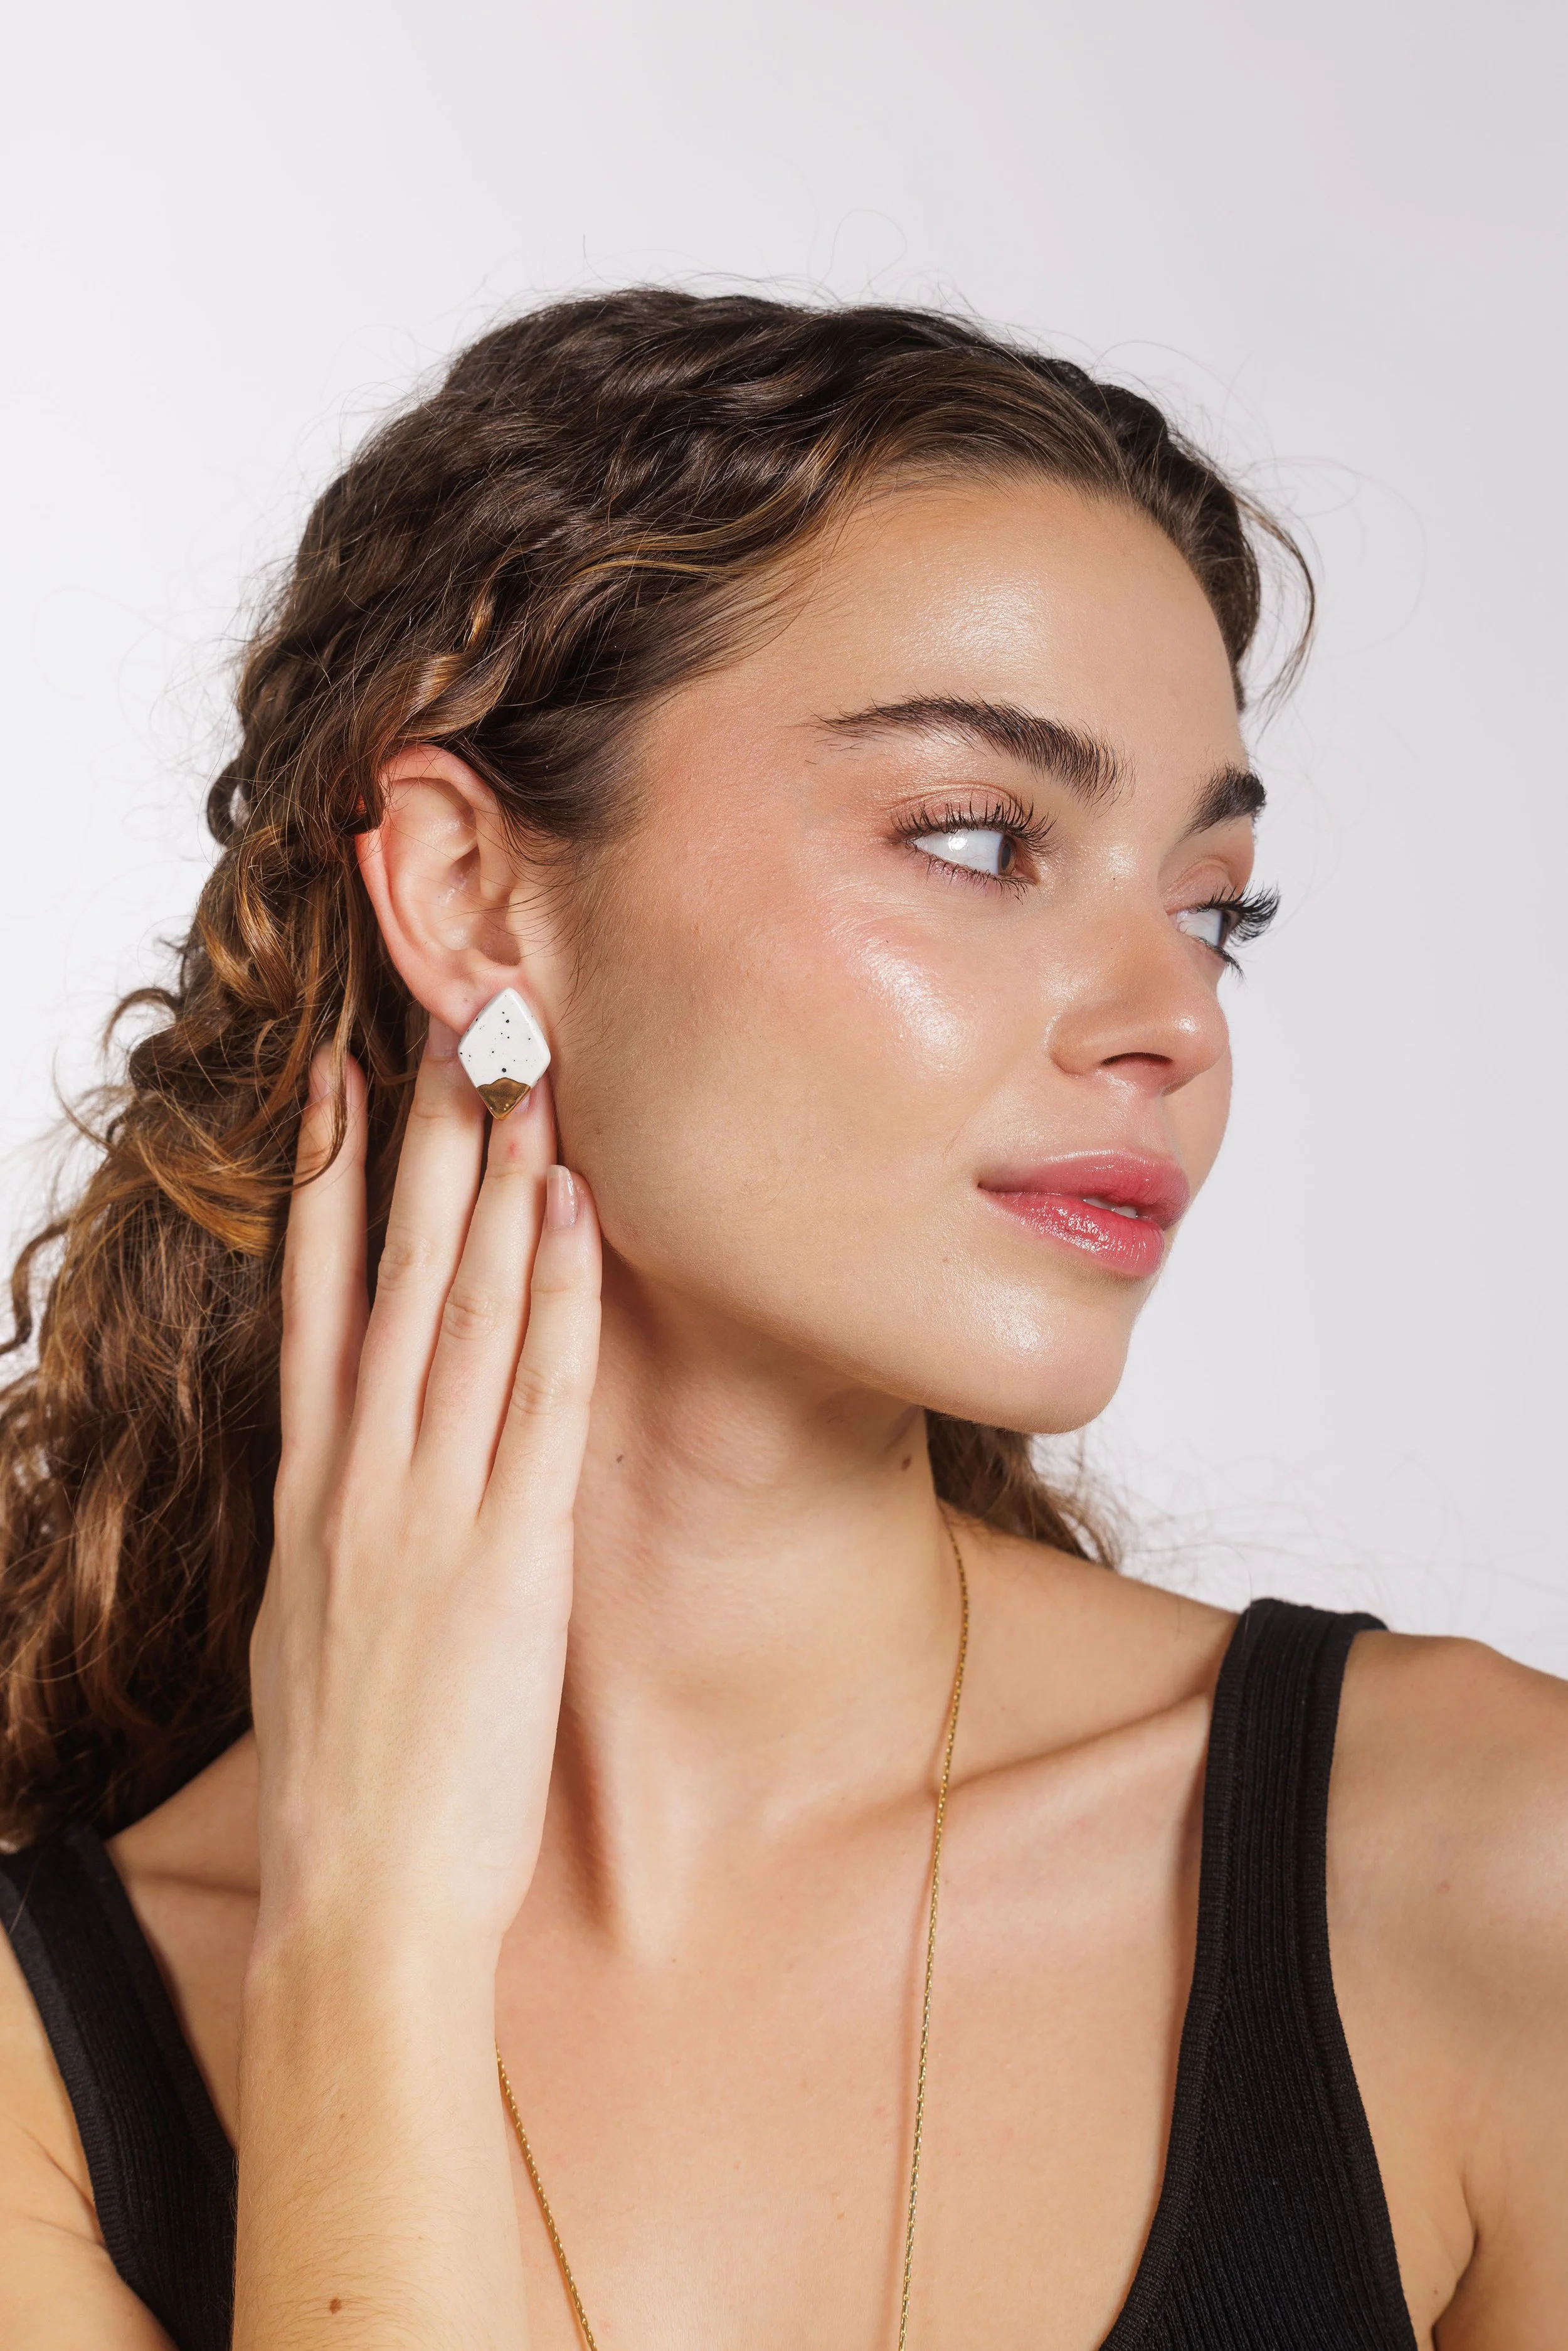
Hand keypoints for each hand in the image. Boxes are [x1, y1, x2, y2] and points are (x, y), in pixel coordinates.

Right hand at [249, 1022, 601, 1958]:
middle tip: (449, 1028)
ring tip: (523, 1080)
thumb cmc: (341, 1769)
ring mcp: (432, 1505)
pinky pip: (541, 1398)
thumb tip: (344, 1470)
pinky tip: (576, 1219)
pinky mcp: (513, 1553)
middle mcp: (362, 1472)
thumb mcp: (306, 1620)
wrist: (361, 1888)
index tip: (333, 1082)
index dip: (324, 1181)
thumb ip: (331, 1527)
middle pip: (394, 1271)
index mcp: (311, 1486)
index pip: (315, 1295)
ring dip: (497, 1186)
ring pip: (467, 1309)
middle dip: (423, 1141)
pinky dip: (560, 1300)